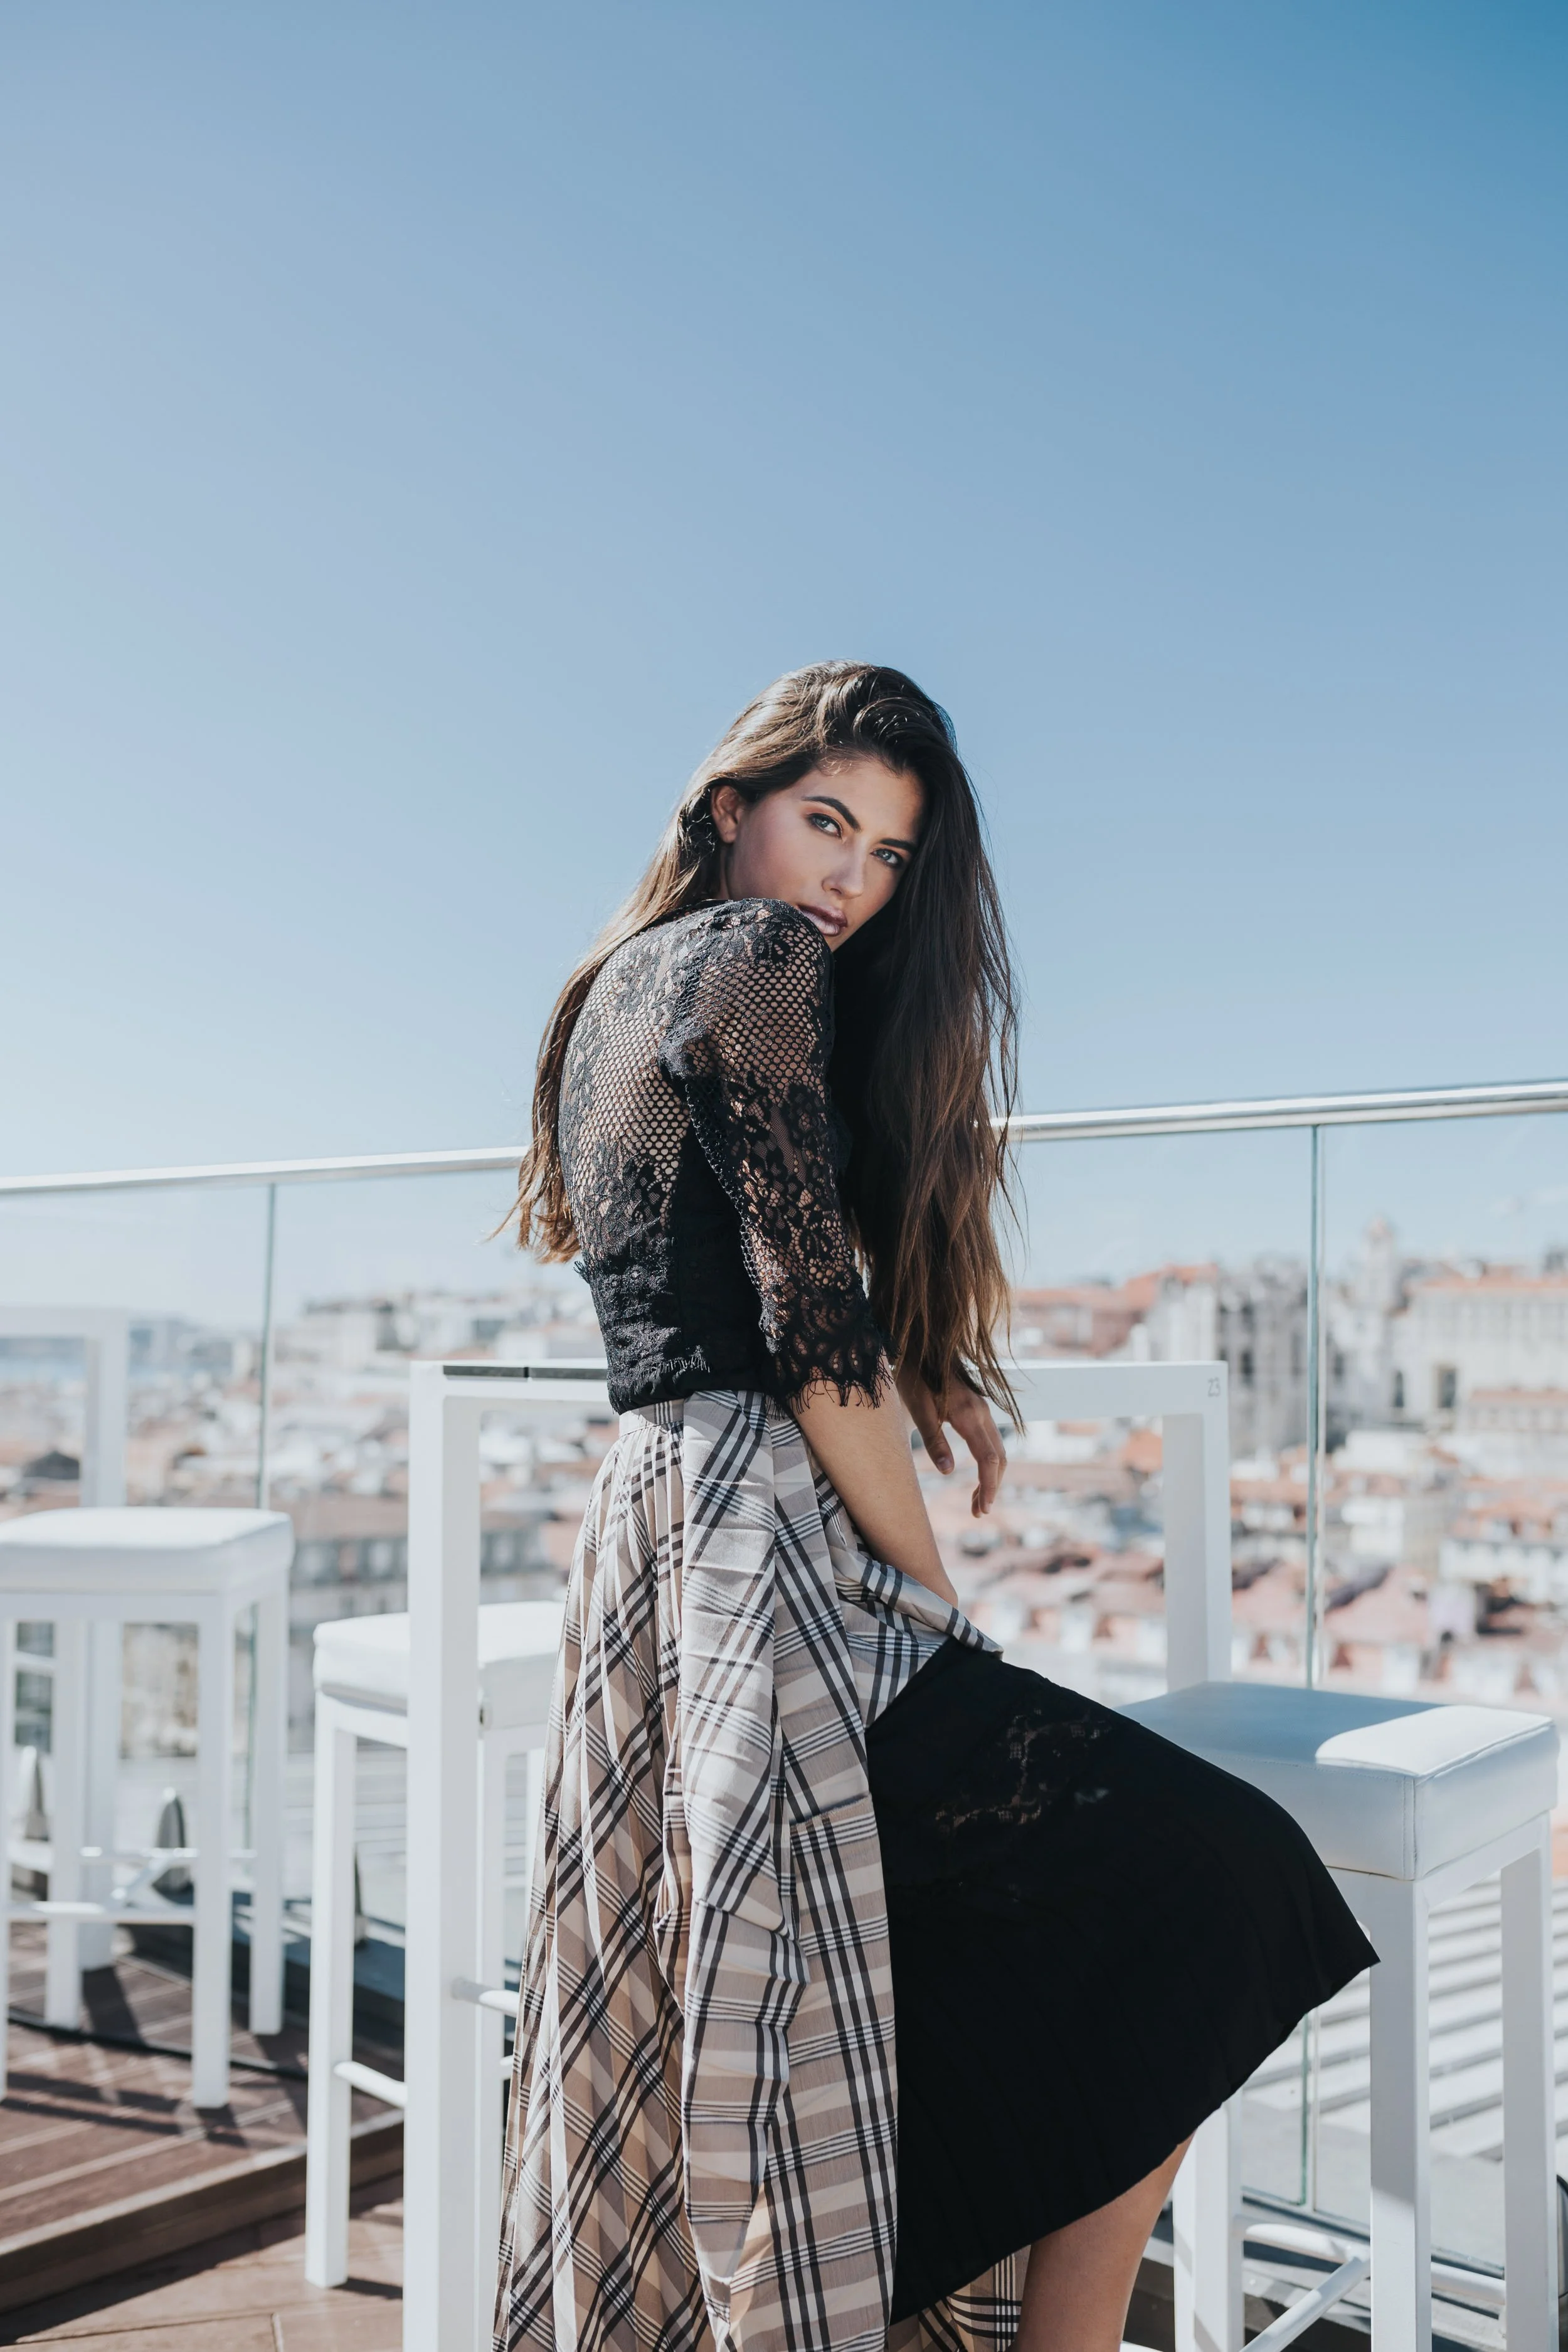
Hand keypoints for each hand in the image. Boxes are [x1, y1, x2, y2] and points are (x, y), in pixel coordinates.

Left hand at [897, 1367, 1006, 1518]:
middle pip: (999, 1458)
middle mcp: (982, 1413)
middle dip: (992, 1487)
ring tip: (977, 1501)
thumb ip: (934, 1440)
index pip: (989, 1458)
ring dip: (991, 1477)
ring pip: (998, 1450)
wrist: (921, 1347)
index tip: (985, 1508)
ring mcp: (982, 1409)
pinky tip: (978, 1475)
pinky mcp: (977, 1409)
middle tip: (978, 1512)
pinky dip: (989, 1463)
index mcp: (969, 1415)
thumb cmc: (915, 1376)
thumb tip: (949, 1472)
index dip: (989, 1486)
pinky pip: (991, 1440)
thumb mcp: (918, 1409)